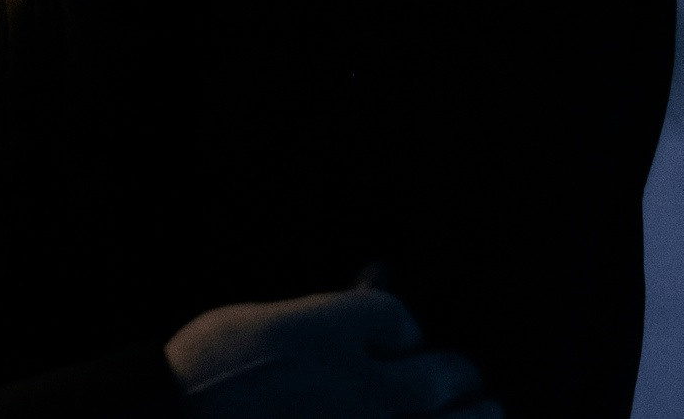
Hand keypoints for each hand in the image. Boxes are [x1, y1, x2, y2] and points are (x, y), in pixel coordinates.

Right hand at [164, 288, 497, 418]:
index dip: (401, 332)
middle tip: (457, 380)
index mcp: (330, 336)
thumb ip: (324, 313)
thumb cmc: (204, 381)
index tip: (397, 345)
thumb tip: (379, 279)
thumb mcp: (260, 328)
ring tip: (479, 413)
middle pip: (451, 374)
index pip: (402, 319)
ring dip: (475, 416)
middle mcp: (365, 390)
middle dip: (456, 375)